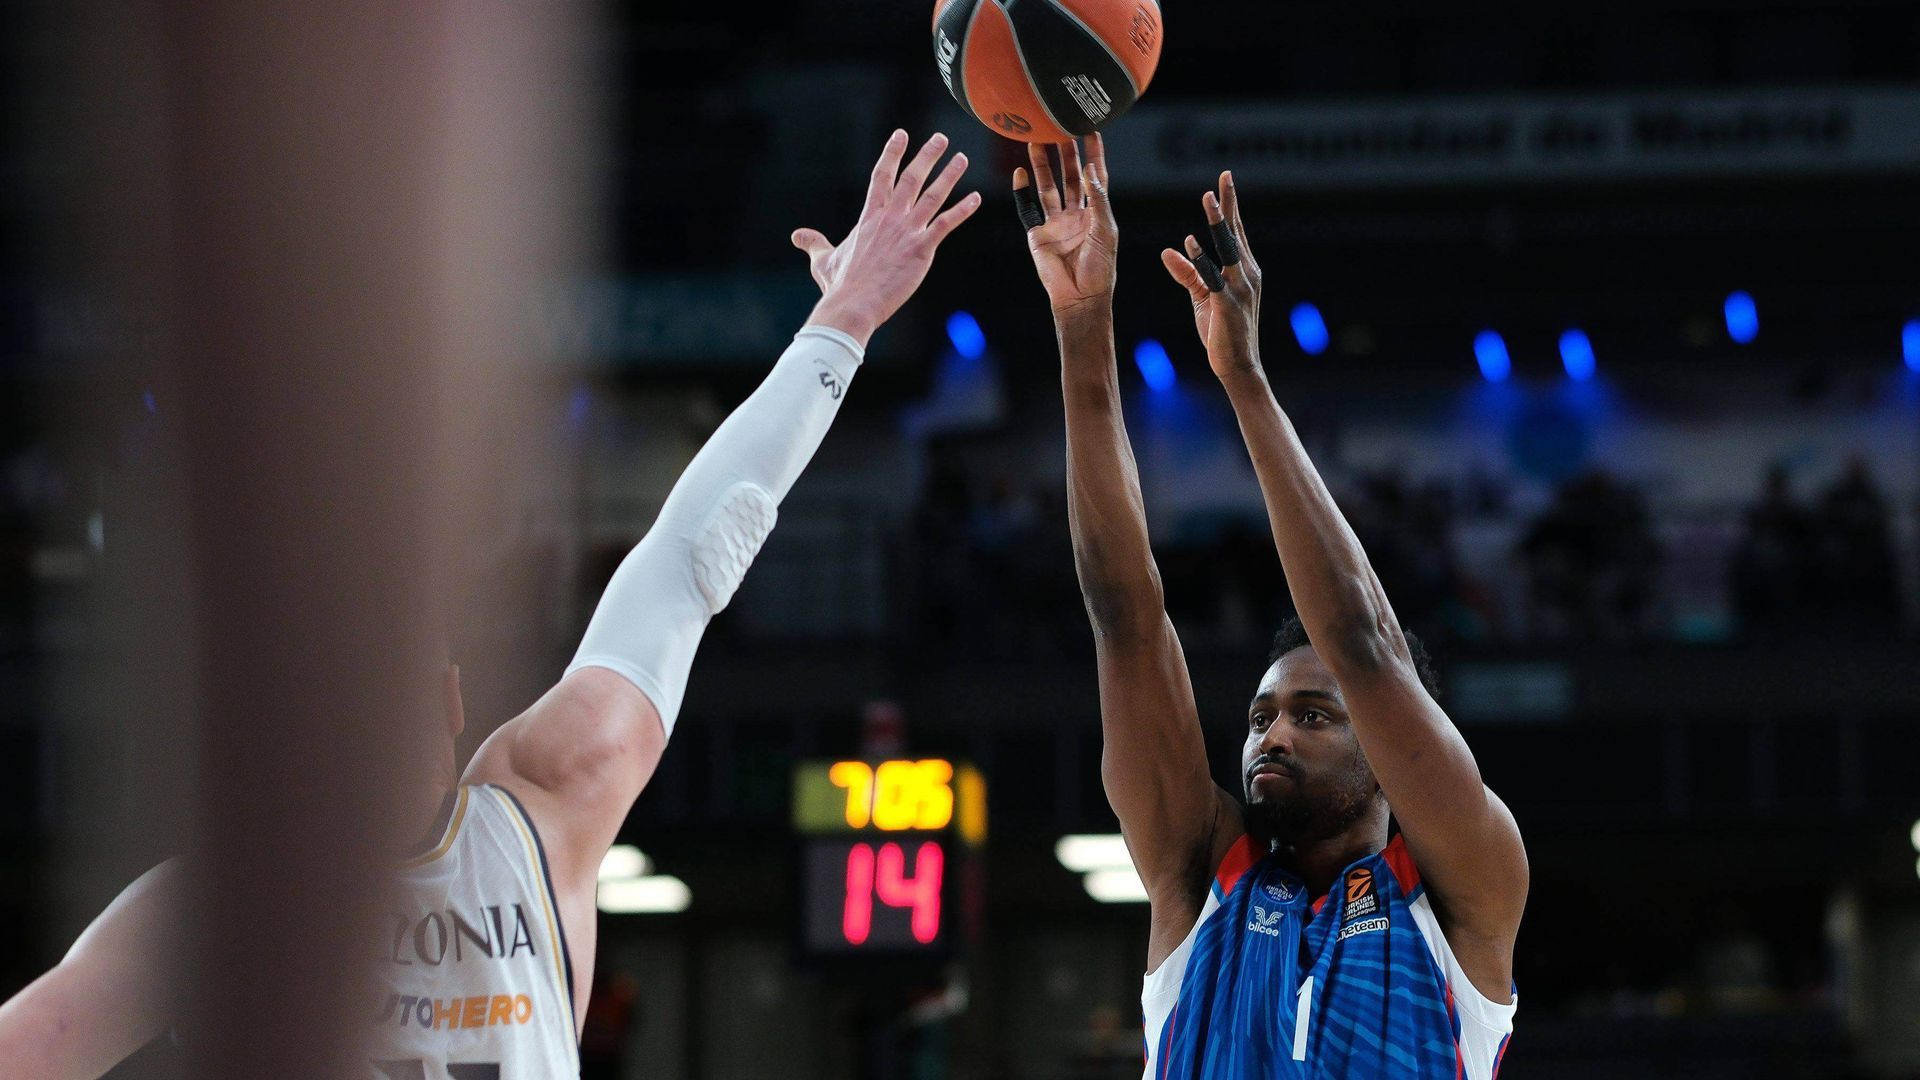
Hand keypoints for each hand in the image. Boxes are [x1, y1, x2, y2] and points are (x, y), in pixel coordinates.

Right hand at [793, 130, 981, 344]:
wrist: (853, 304)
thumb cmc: (839, 284)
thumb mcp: (823, 259)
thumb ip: (814, 243)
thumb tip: (797, 236)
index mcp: (869, 217)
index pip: (882, 176)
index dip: (892, 153)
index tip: (901, 135)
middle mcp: (890, 218)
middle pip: (911, 178)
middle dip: (927, 156)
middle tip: (941, 139)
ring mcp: (907, 232)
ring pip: (933, 195)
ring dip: (949, 175)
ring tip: (961, 159)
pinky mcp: (921, 249)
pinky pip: (946, 224)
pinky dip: (962, 210)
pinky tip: (975, 198)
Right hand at [1016, 134, 1117, 318]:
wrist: (1080, 297)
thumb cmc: (1100, 268)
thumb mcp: (1105, 230)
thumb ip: (1098, 199)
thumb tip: (1089, 169)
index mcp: (1096, 213)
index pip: (1095, 176)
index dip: (1094, 154)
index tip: (1092, 130)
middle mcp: (1075, 214)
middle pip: (1069, 176)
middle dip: (1065, 153)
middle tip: (1058, 128)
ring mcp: (1056, 223)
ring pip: (1048, 187)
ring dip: (1042, 165)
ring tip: (1036, 141)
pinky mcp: (1038, 234)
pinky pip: (1028, 208)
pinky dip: (1022, 191)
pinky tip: (1019, 173)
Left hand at [1160, 171, 1262, 378]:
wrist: (1237, 365)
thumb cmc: (1222, 332)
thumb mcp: (1202, 298)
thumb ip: (1188, 273)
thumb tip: (1170, 250)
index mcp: (1244, 271)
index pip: (1235, 233)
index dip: (1229, 207)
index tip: (1224, 181)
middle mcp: (1247, 274)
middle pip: (1235, 233)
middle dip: (1228, 204)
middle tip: (1224, 176)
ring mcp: (1239, 289)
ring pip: (1228, 248)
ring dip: (1218, 222)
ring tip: (1208, 198)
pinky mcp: (1227, 304)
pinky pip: (1213, 277)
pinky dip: (1202, 259)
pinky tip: (1191, 242)